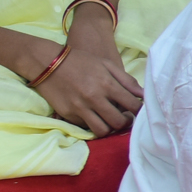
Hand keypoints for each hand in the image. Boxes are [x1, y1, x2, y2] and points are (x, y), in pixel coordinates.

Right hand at [31, 21, 143, 137]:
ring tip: (110, 121)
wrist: (48, 62)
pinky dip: (92, 124)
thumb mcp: (106, 64)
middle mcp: (94, 98)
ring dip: (109, 128)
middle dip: (126, 122)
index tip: (139, 110)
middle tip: (125, 117)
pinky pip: (85, 127)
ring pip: (102, 130)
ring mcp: (79, 108)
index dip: (140, 111)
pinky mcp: (67, 114)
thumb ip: (127, 80)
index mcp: (107, 84)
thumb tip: (144, 95)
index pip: (132, 105)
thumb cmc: (81, 61)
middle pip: (118, 122)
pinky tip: (94, 116)